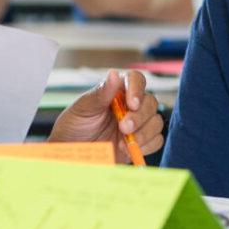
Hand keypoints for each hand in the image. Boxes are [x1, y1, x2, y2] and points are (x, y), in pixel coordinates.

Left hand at [51, 69, 165, 162]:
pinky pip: (157, 140)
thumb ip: (100, 93)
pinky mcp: (141, 142)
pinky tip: (128, 150)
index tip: (131, 104)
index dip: (137, 89)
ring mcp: (138, 124)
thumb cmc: (74, 126)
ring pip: (156, 122)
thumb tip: (114, 74)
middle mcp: (130, 105)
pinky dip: (146, 146)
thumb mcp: (83, 108)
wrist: (72, 154)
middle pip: (151, 102)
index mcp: (117, 90)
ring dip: (144, 133)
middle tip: (123, 127)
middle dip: (140, 116)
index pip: (136, 80)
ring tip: (124, 143)